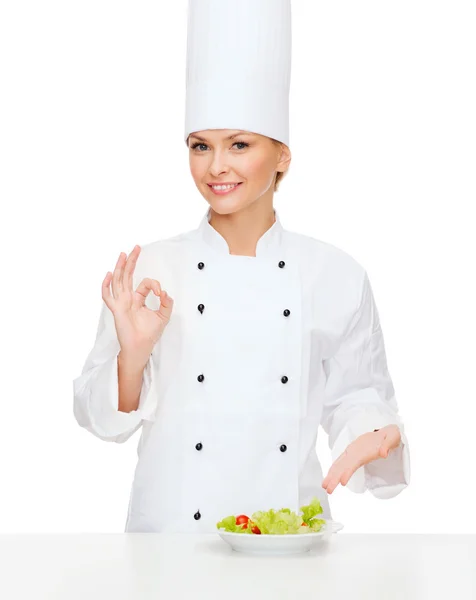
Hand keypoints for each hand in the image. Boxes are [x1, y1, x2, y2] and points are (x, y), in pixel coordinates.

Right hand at [102, 245, 173, 364]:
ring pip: (118, 281)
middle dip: (132, 261)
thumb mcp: (164, 316)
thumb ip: (167, 303)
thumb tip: (165, 292)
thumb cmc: (150, 333)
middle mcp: (128, 298)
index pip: (144, 283)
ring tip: (123, 254)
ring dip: (120, 267)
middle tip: (136, 248)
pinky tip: (109, 274)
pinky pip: (108, 296)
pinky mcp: (116, 310)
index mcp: (137, 299)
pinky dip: (106, 286)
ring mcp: (121, 303)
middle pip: (127, 275)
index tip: (161, 294)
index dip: (155, 285)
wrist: (141, 347)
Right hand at [321, 424, 401, 493]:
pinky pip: (340, 462)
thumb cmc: (390, 435)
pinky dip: (334, 470)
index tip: (342, 482)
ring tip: (324, 486)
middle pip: (342, 465)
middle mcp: (354, 450)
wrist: (385, 431)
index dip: (347, 472)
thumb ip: (387, 445)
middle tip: (328, 489)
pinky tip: (329, 477)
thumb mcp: (393, 437)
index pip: (353, 462)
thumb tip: (383, 454)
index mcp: (364, 449)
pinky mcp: (351, 454)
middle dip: (334, 477)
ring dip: (331, 475)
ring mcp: (351, 451)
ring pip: (339, 464)